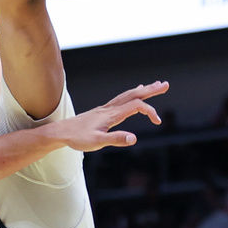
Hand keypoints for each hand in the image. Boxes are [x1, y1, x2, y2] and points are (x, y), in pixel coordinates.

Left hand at [53, 82, 168, 151]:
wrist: (61, 132)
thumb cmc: (78, 138)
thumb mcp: (98, 142)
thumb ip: (116, 139)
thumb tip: (134, 138)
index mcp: (111, 114)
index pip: (136, 106)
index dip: (150, 111)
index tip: (158, 122)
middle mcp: (110, 108)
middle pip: (133, 95)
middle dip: (151, 90)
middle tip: (165, 84)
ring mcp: (106, 108)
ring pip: (128, 95)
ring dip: (143, 90)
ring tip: (155, 85)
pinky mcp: (103, 111)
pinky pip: (121, 99)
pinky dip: (132, 94)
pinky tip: (134, 93)